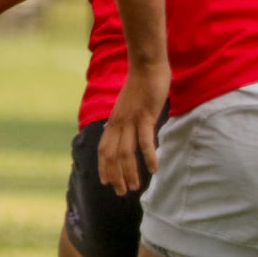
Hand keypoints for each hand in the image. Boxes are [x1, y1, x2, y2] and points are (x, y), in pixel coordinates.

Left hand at [100, 60, 169, 195]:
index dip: (104, 167)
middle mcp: (118, 122)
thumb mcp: (129, 103)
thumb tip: (118, 126)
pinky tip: (153, 169)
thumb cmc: (141, 82)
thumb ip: (125, 116)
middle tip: (121, 192)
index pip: (103, 149)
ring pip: (126, 152)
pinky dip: (148, 156)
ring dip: (129, 172)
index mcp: (114, 120)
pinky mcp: (145, 116)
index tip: (107, 182)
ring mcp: (131, 120)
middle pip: (112, 155)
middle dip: (115, 176)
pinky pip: (145, 140)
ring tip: (134, 187)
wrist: (146, 64)